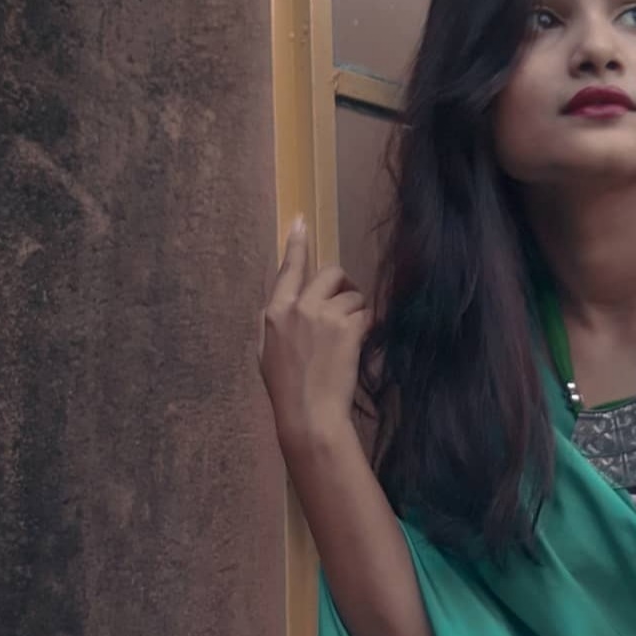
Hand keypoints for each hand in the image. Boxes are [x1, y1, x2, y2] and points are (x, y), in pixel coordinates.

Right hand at [257, 216, 373, 445]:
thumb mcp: (267, 353)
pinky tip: (359, 345)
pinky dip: (367, 327)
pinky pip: (366, 314)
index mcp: (274, 312)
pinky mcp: (346, 328)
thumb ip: (276, 324)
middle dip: (342, 285)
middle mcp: (297, 307)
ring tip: (349, 338)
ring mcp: (322, 315)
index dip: (296, 245)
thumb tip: (285, 307)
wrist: (309, 414)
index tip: (301, 221)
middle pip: (329, 273)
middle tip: (347, 306)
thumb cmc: (287, 391)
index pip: (287, 269)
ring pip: (351, 295)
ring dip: (356, 312)